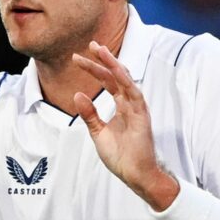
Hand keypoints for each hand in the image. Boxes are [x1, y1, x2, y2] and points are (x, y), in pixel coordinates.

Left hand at [72, 41, 177, 209]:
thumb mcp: (99, 133)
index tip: (77, 58)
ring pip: (125, 80)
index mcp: (121, 106)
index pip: (107, 82)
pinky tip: (116, 69)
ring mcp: (137, 108)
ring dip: (114, 64)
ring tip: (101, 50)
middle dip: (103, 59)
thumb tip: (77, 94)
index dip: (94, 69)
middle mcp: (129, 103)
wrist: (135, 174)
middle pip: (115, 76)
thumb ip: (90, 114)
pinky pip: (134, 94)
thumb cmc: (121, 156)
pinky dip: (125, 81)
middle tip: (90, 44)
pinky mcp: (142, 115)